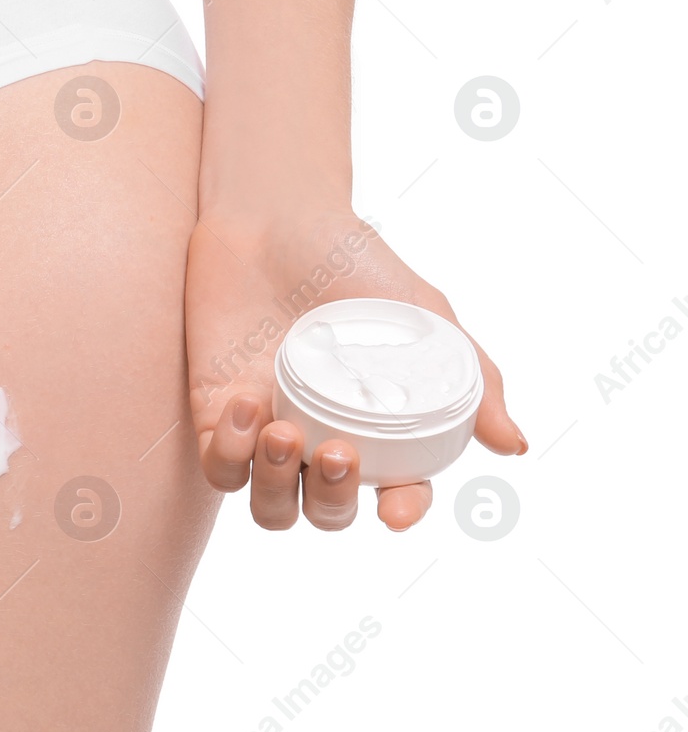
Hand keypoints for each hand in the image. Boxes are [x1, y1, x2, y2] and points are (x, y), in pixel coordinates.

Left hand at [185, 206, 525, 530]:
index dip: (402, 511)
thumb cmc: (353, 264)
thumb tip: (514, 445)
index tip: (394, 512)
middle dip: (332, 501)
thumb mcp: (424, 314)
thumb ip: (470, 379)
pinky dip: (229, 452)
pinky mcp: (216, 412)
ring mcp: (268, 429)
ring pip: (269, 505)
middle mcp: (322, 437)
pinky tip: (244, 404)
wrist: (274, 219)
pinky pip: (219, 465)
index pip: (397, 490)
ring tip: (284, 432)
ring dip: (275, 488)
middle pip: (326, 512)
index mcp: (377, 427)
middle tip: (338, 452)